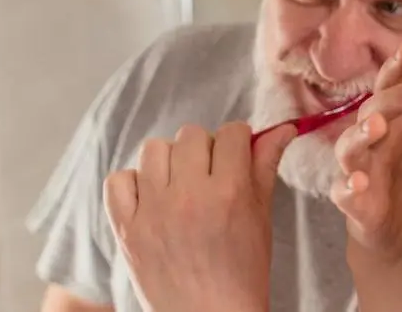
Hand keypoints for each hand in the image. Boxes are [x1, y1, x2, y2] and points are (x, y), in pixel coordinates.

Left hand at [104, 121, 296, 311]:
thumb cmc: (242, 272)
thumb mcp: (261, 217)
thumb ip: (266, 166)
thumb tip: (283, 128)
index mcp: (229, 192)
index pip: (231, 132)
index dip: (238, 140)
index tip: (237, 155)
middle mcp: (188, 196)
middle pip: (191, 135)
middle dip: (205, 150)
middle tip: (210, 176)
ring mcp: (152, 212)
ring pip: (153, 149)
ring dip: (169, 162)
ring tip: (179, 186)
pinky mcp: (126, 228)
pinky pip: (118, 179)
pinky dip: (132, 184)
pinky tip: (151, 200)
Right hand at [330, 42, 401, 261]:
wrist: (394, 226)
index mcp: (391, 121)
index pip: (389, 88)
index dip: (396, 69)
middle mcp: (369, 139)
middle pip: (372, 111)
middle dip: (392, 100)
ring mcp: (355, 168)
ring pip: (349, 146)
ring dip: (360, 134)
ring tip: (379, 126)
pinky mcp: (349, 198)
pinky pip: (343, 190)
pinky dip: (349, 185)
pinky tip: (359, 182)